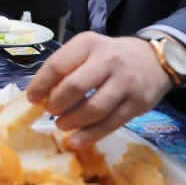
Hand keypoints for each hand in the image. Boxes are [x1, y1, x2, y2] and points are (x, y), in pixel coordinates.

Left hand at [27, 32, 172, 148]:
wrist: (154, 59)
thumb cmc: (108, 55)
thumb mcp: (87, 49)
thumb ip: (66, 67)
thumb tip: (39, 94)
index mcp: (88, 44)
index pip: (58, 65)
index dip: (41, 85)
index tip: (32, 98)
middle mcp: (108, 60)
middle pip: (74, 87)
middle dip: (56, 103)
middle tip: (50, 110)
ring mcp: (125, 82)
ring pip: (93, 109)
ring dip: (72, 121)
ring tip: (61, 124)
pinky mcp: (138, 103)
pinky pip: (111, 124)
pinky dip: (90, 136)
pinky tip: (75, 141)